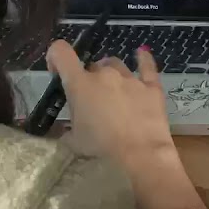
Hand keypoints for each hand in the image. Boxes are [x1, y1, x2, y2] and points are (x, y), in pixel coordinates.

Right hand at [46, 42, 207, 208]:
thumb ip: (67, 127)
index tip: (57, 70)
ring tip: (112, 92)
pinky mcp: (152, 87)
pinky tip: (141, 53)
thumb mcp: (73, 140)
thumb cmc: (101, 150)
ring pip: (116, 66)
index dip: (56, 57)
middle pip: (91, 67)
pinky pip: (147, 66)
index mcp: (80, 84)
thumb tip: (67, 128)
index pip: (61, 52)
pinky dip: (143, 59)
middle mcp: (105, 75)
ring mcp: (131, 79)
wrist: (141, 156)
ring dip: (110, 74)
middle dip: (88, 79)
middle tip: (91, 101)